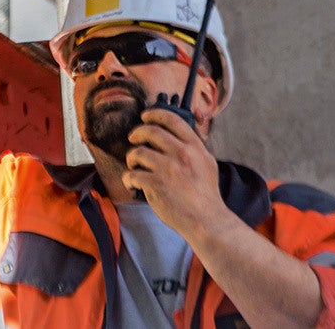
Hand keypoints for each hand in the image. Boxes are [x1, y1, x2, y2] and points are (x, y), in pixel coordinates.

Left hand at [123, 107, 229, 237]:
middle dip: (137, 132)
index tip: (146, 116)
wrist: (207, 220)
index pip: (172, 120)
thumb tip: (177, 131)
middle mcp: (182, 154)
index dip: (155, 114)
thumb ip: (193, 147)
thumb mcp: (206, 164)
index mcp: (195, 147)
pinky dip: (128, 178)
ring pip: (137, 152)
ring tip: (134, 164)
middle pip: (150, 131)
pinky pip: (132, 174)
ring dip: (131, 157)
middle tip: (133, 138)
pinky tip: (132, 182)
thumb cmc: (205, 194)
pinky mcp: (156, 184)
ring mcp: (168, 169)